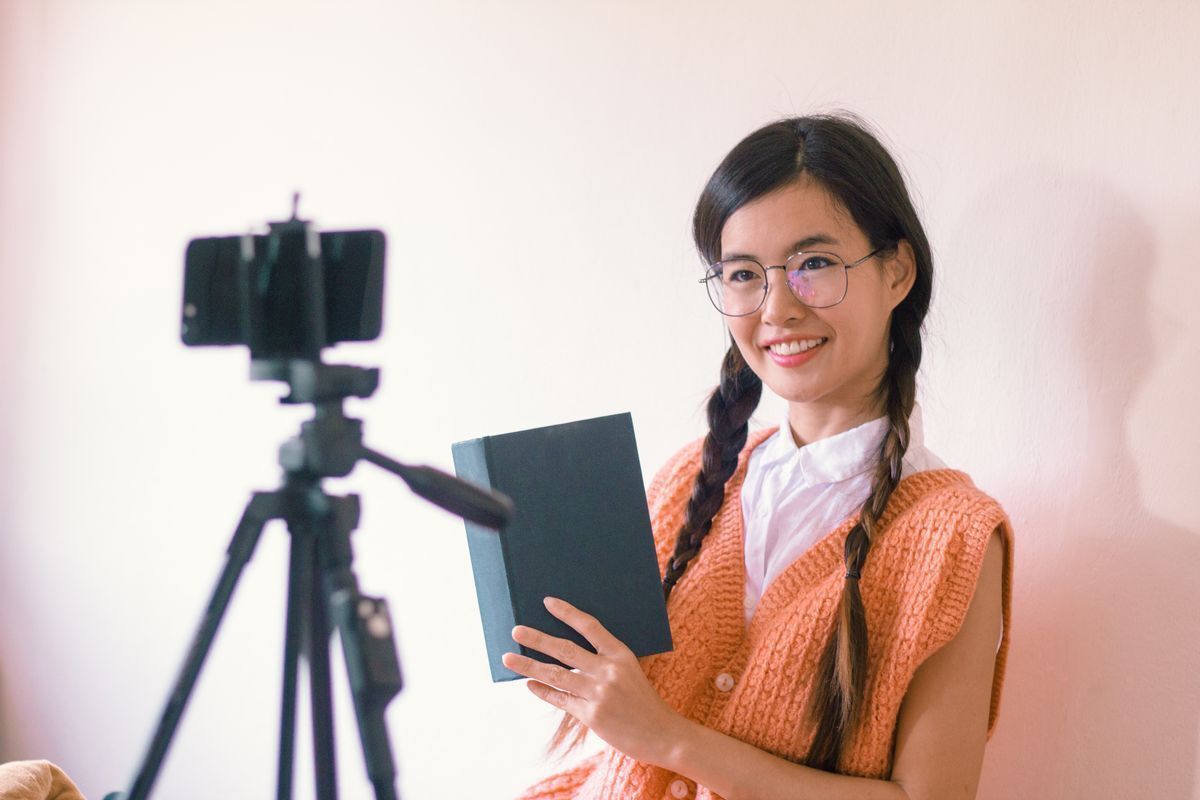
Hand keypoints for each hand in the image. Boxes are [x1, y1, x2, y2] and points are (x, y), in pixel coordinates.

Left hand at [502, 596, 682, 765]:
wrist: (663, 735)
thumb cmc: (644, 701)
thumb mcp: (630, 671)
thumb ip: (604, 661)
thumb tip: (566, 652)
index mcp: (621, 654)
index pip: (589, 626)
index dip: (567, 613)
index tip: (547, 602)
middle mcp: (608, 671)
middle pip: (564, 649)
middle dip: (537, 639)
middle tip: (516, 630)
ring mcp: (599, 694)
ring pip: (555, 674)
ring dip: (528, 665)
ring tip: (509, 657)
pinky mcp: (592, 715)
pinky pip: (560, 699)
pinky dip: (542, 691)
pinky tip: (529, 684)